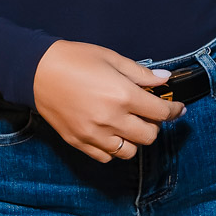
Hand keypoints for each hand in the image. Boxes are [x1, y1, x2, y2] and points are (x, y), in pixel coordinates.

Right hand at [31, 38, 185, 163]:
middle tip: (150, 112)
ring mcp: (94, 135)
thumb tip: (164, 79)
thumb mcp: (112, 59)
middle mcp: (111, 120)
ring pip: (129, 151)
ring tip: (130, 124)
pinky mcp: (80, 143)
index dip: (174, 110)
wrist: (37, 72)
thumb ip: (141, 74)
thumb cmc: (76, 59)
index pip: (160, 112)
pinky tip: (112, 133)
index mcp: (123, 96)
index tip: (178, 108)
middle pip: (149, 136)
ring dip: (135, 139)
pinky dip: (114, 148)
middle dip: (155, 124)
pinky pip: (106, 157)